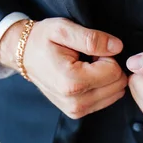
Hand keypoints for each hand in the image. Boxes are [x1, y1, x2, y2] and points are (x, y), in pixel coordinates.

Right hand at [0, 17, 126, 118]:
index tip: (89, 51)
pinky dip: (101, 87)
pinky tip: (85, 77)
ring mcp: (76, 110)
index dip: (106, 55)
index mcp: (72, 82)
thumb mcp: (64, 29)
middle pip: (117, 85)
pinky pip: (107, 100)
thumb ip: (92, 39)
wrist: (24, 56)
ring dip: (105, 78)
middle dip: (108, 67)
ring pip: (115, 93)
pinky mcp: (78, 113)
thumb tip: (117, 47)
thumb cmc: (42, 40)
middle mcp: (75, 102)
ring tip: (85, 67)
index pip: (114, 71)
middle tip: (88, 59)